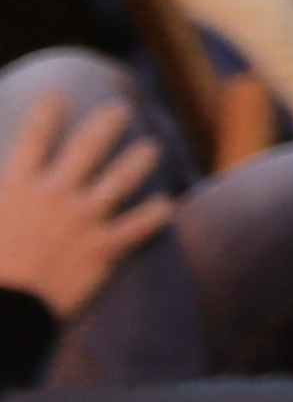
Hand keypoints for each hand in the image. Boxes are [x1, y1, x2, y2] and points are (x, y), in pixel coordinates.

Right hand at [0, 94, 170, 318]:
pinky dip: (154, 215)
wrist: (4, 307)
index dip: (47, 113)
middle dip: (104, 125)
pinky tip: (166, 206)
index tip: (58, 94)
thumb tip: (1, 183)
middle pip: (86, 148)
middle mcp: (54, 194)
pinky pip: (137, 227)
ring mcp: (83, 220)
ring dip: (137, 161)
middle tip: (119, 109)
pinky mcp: (103, 249)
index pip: (33, 138)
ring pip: (120, 180)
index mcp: (15, 186)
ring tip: (152, 147)